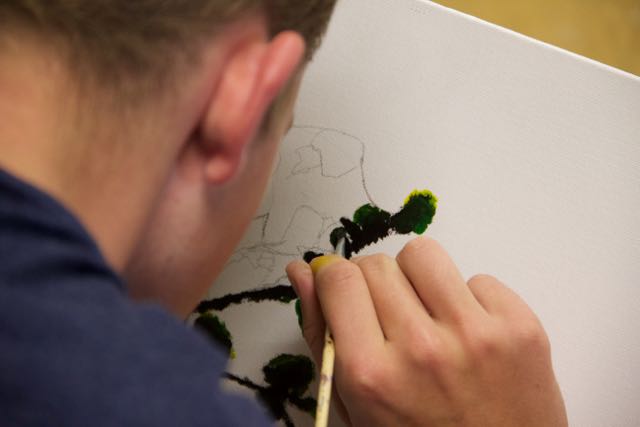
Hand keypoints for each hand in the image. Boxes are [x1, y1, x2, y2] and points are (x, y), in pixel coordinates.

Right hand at [286, 237, 566, 426]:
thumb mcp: (353, 406)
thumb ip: (321, 335)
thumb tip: (302, 271)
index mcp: (371, 374)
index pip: (338, 279)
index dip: (334, 278)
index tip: (343, 290)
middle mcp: (421, 349)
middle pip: (377, 264)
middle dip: (374, 284)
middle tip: (389, 319)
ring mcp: (476, 335)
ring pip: (424, 254)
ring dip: (418, 279)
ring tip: (428, 316)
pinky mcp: (521, 327)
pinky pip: (477, 278)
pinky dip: (468, 301)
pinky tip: (470, 337)